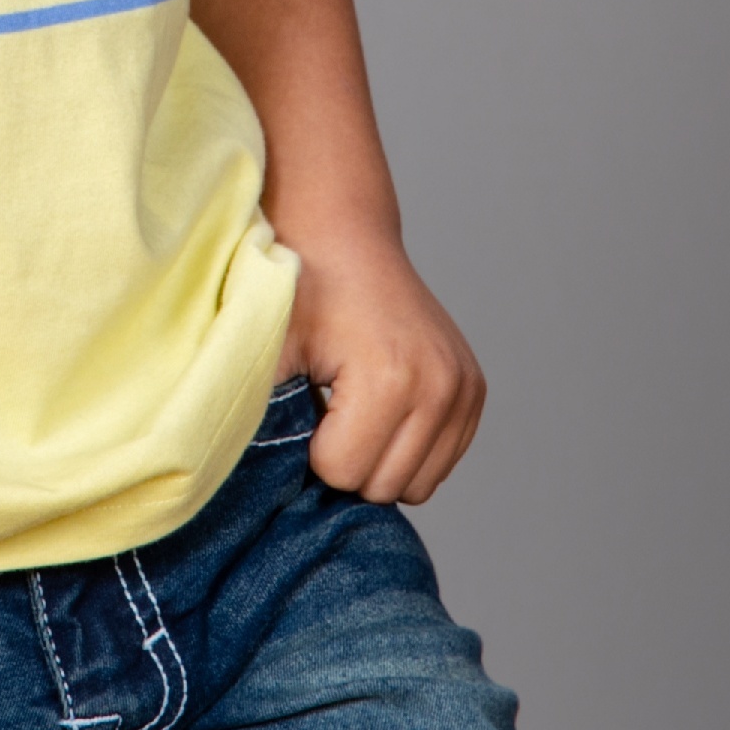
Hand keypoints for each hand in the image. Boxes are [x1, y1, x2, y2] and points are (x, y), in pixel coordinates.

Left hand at [290, 229, 487, 505]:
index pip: (344, 476)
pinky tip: (383, 408)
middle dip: (347, 461)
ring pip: (417, 486)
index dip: (313, 450)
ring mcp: (464, 389)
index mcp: (390, 379)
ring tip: (356, 409)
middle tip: (328, 408)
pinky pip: (440, 464)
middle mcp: (440, 387)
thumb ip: (263, 420)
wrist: (346, 240)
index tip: (307, 404)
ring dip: (379, 461)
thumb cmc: (302, 291)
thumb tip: (255, 482)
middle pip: (384, 488)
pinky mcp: (473, 391)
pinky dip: (407, 450)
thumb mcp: (270, 353)